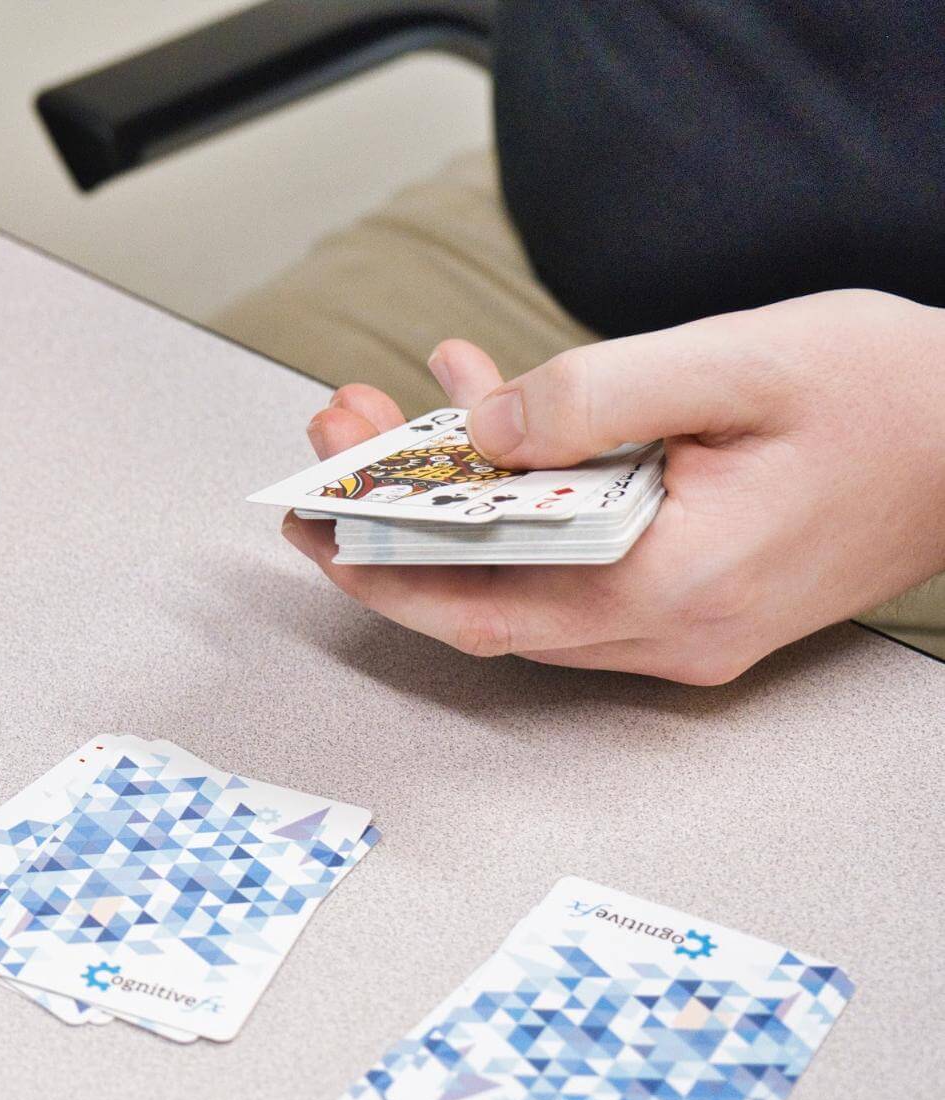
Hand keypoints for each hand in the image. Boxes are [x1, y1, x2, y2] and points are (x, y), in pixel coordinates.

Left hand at [281, 290, 944, 683]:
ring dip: (450, 508)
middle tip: (338, 446)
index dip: (383, 563)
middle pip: (486, 599)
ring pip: (523, 583)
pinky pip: (575, 565)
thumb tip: (484, 426)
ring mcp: (685, 627)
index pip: (482, 603)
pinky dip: (518, 504)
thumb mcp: (734, 363)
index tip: (316, 514)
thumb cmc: (888, 395)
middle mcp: (671, 630)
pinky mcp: (695, 600)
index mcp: (674, 584)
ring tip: (394, 424)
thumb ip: (598, 395)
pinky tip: (495, 421)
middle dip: (395, 524)